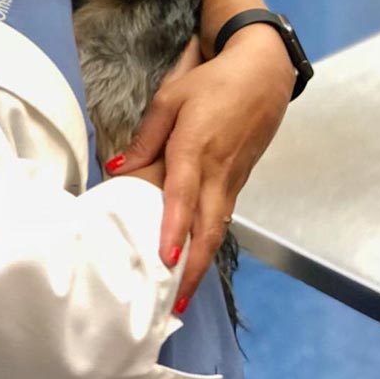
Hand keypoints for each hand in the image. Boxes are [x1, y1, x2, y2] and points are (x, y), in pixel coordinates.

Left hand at [109, 23, 293, 306]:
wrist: (262, 76)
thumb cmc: (211, 83)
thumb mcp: (170, 99)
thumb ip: (145, 138)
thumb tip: (118, 168)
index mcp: (196, 148)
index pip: (184, 195)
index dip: (174, 228)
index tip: (165, 259)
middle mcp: (218, 172)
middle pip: (208, 228)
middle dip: (193, 268)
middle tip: (176, 302)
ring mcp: (233, 179)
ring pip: (218, 228)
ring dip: (201, 261)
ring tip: (182, 291)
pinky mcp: (239, 181)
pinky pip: (223, 216)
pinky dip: (210, 240)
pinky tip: (195, 254)